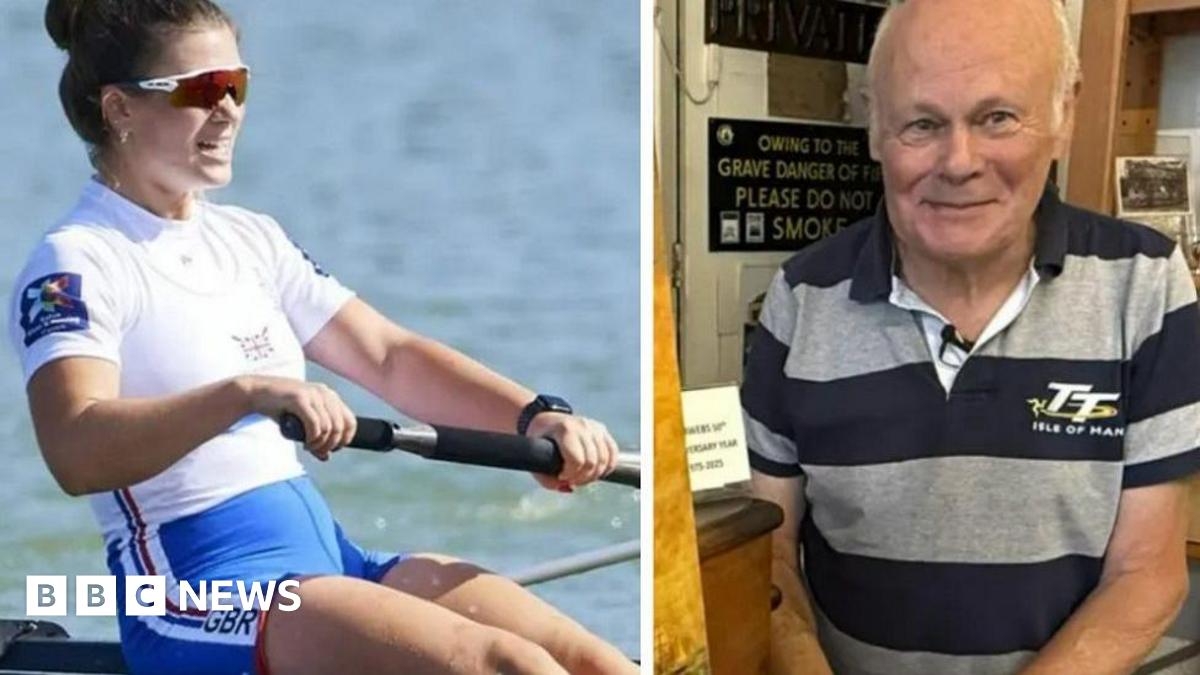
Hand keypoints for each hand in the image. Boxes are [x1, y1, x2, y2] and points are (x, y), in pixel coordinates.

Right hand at [238, 375, 355, 460]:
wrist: (256, 393)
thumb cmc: (280, 408)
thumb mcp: (302, 423)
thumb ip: (316, 437)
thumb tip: (326, 458)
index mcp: (330, 396)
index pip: (351, 421)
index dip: (345, 439)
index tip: (332, 449)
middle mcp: (325, 393)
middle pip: (340, 427)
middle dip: (331, 444)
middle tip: (318, 451)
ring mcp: (313, 394)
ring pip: (328, 427)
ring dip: (319, 443)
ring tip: (308, 447)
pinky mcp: (300, 398)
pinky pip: (315, 424)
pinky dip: (312, 438)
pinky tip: (305, 443)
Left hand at [524, 412, 618, 490]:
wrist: (545, 420)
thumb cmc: (539, 441)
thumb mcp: (534, 459)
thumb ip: (547, 479)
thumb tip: (568, 488)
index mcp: (564, 429)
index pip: (577, 460)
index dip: (570, 475)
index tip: (561, 477)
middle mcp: (582, 425)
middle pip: (592, 462)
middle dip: (582, 478)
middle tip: (572, 481)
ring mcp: (594, 426)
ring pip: (604, 459)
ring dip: (594, 475)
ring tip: (582, 478)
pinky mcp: (602, 429)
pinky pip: (613, 452)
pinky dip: (608, 466)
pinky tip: (597, 472)